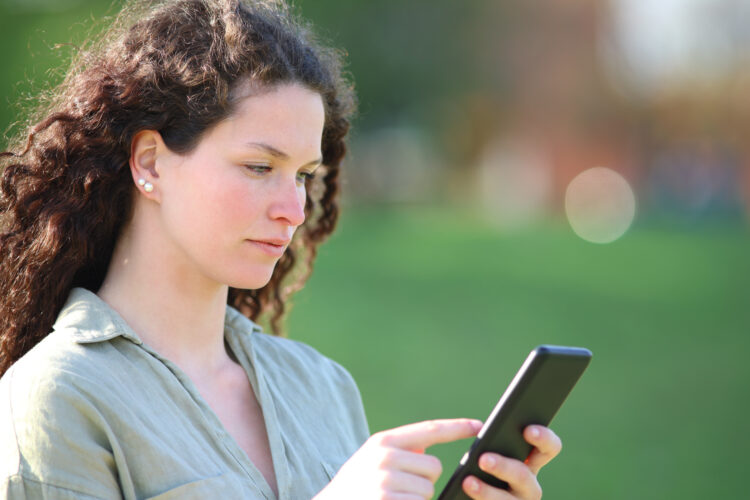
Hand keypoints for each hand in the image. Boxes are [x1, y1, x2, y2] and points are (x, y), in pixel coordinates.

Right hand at [314, 418, 482, 499]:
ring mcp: (385, 481)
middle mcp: (385, 457)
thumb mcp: (372, 460)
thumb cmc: (356, 486)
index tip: (478, 426)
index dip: (457, 427)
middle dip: (425, 480)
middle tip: (401, 488)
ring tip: (393, 499)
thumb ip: (400, 450)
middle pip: (434, 466)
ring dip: (418, 499)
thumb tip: (431, 449)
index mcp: (383, 441)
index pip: (429, 429)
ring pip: (429, 489)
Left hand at [461, 425, 561, 499]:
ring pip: (508, 499)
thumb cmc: (476, 470)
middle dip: (504, 468)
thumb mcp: (481, 452)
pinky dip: (482, 498)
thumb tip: (479, 427)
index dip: (543, 438)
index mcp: (529, 462)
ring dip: (488, 491)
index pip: (548, 448)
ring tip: (468, 481)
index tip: (527, 430)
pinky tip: (467, 489)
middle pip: (523, 476)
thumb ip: (484, 438)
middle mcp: (529, 485)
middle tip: (483, 460)